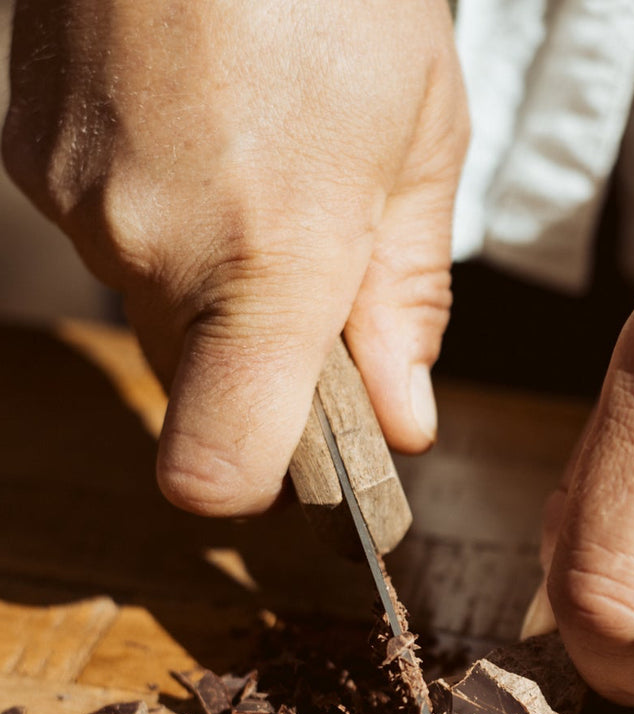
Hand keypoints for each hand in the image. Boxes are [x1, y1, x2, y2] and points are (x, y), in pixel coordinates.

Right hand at [3, 0, 465, 513]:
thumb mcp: (421, 141)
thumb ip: (407, 301)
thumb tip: (402, 419)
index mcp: (267, 258)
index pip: (219, 466)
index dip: (266, 485)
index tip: (325, 452)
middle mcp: (149, 245)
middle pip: (203, 388)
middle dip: (269, 365)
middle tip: (329, 282)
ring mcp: (72, 198)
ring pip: (159, 310)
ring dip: (224, 284)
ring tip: (274, 173)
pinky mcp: (30, 156)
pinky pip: (115, 237)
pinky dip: (171, 220)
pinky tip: (208, 135)